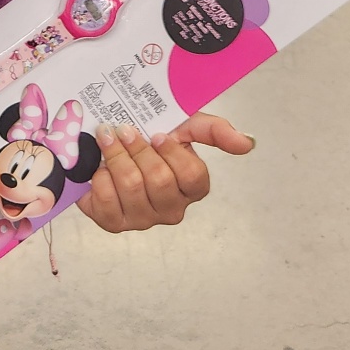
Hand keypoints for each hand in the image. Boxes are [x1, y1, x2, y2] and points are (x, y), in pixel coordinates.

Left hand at [76, 112, 254, 232]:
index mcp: (192, 187)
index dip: (172, 153)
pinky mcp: (114, 224)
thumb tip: (248, 142)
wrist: (107, 145)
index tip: (157, 134)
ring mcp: (144, 220)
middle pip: (159, 181)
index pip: (193, 176)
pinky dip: (100, 177)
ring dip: (115, 157)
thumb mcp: (182, 125)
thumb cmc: (148, 137)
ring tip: (108, 140)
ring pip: (132, 186)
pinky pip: (107, 200)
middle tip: (123, 130)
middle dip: (137, 149)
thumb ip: (214, 130)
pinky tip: (100, 168)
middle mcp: (172, 209)